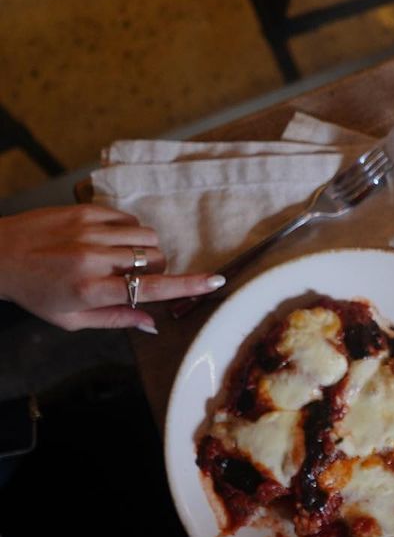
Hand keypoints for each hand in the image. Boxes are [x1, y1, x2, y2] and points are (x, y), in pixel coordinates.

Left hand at [0, 206, 224, 331]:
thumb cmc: (35, 292)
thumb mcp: (72, 319)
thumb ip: (116, 319)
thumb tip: (153, 324)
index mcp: (91, 290)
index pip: (151, 288)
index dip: (188, 286)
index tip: (215, 281)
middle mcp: (93, 259)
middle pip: (155, 259)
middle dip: (159, 269)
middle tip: (138, 276)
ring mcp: (89, 231)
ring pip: (147, 237)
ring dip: (148, 250)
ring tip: (127, 258)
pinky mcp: (85, 211)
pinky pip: (130, 219)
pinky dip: (132, 231)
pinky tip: (114, 240)